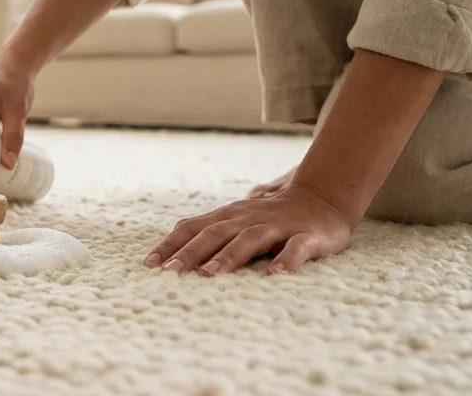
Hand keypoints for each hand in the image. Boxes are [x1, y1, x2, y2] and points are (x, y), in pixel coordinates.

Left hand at [145, 184, 353, 275]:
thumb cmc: (271, 216)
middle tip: (171, 272)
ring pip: (250, 239)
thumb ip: (210, 233)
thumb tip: (171, 251)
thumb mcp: (237, 221)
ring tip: (210, 274)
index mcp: (228, 217)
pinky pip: (296, 248)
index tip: (149, 264)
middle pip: (215, 233)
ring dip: (228, 256)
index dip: (171, 244)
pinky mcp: (307, 236)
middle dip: (191, 252)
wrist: (322, 197)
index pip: (193, 228)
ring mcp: (277, 226)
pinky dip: (286, 260)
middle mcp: (248, 219)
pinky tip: (275, 275)